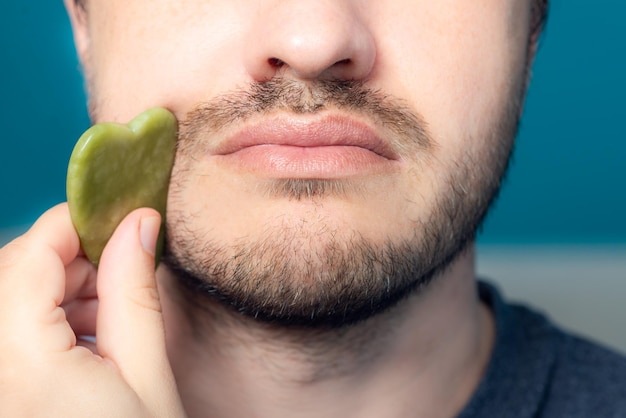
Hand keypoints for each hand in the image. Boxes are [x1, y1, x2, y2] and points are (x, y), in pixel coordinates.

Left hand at [0, 204, 185, 416]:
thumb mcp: (148, 375)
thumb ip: (134, 294)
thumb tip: (139, 223)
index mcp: (22, 363)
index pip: (29, 257)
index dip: (73, 223)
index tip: (121, 217)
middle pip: (15, 271)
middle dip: (72, 260)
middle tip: (126, 272)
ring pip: (10, 295)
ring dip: (62, 289)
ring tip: (111, 318)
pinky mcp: (1, 387)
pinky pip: (9, 327)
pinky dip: (46, 318)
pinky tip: (87, 339)